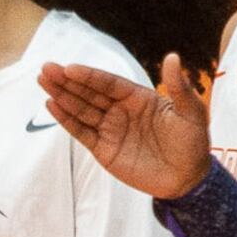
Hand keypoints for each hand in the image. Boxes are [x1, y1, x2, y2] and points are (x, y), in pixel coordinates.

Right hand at [37, 54, 212, 199]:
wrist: (188, 179)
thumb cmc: (193, 143)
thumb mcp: (192, 112)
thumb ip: (179, 86)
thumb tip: (171, 57)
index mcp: (139, 98)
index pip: (109, 83)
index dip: (89, 76)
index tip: (70, 68)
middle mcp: (121, 110)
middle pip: (89, 92)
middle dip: (67, 81)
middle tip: (46, 68)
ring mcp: (110, 129)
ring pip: (80, 109)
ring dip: (61, 96)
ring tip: (43, 82)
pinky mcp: (103, 149)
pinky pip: (81, 132)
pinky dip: (66, 120)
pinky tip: (52, 106)